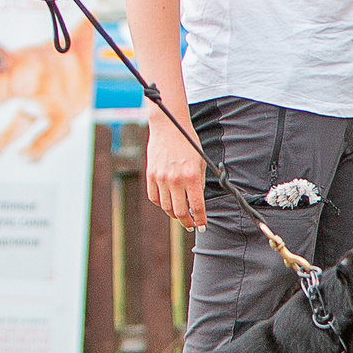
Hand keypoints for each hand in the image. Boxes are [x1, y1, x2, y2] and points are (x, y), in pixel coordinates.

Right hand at [145, 109, 209, 228]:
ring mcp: (161, 178)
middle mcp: (175, 179)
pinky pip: (154, 197)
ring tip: (180, 215)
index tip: (202, 226)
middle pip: (180, 211)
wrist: (169, 127)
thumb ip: (199, 183)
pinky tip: (168, 203)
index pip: (197, 206)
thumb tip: (197, 203)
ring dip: (174, 215)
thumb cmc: (189, 143)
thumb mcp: (201, 162)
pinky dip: (161, 204)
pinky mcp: (150, 175)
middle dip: (187, 222)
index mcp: (191, 176)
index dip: (200, 220)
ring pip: (166, 207)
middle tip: (191, 225)